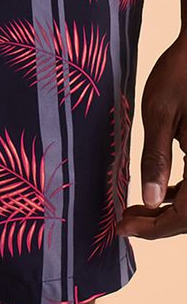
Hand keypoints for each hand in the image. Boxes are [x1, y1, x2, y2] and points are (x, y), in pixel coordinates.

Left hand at [117, 32, 186, 239]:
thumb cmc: (180, 74)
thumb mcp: (159, 114)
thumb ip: (155, 159)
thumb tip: (151, 201)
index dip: (154, 229)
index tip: (122, 229)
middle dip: (159, 224)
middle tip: (124, 222)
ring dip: (170, 211)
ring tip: (135, 211)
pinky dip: (183, 193)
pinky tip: (161, 192)